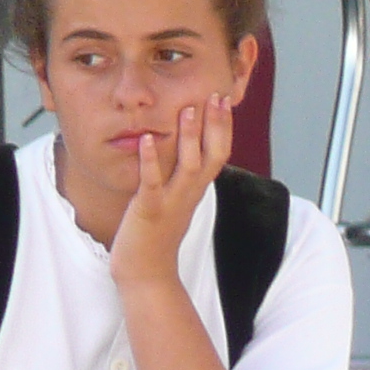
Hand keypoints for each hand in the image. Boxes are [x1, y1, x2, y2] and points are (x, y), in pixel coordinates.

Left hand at [110, 93, 233, 292]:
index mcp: (196, 190)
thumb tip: (186, 156)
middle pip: (212, 155)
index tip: (223, 99)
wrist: (147, 274)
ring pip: (188, 166)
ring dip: (190, 137)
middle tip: (217, 95)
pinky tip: (145, 140)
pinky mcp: (149, 210)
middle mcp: (190, 194)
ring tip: (188, 109)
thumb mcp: (175, 202)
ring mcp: (171, 202)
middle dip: (216, 125)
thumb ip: (181, 179)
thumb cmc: (157, 238)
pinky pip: (152, 183)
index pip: (219, 153)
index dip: (224, 127)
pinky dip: (150, 161)